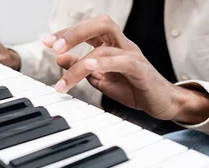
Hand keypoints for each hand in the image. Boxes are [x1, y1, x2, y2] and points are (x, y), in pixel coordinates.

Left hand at [43, 15, 208, 122]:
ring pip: (105, 48)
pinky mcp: (142, 70)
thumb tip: (59, 58)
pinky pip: (123, 61)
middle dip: (75, 32)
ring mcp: (133, 55)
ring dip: (80, 64)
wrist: (162, 103)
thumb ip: (81, 68)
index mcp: (112, 44)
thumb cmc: (133, 88)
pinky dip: (105, 63)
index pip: (89, 29)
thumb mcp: (100, 79)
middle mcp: (123, 45)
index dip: (67, 33)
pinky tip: (90, 67)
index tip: (46, 42)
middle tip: (54, 46)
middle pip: (101, 24)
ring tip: (64, 82)